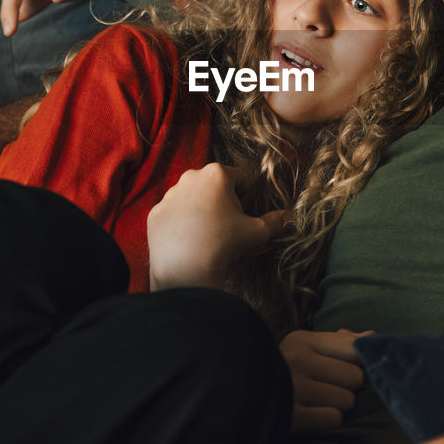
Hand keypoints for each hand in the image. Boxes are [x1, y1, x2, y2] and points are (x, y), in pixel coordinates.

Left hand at [147, 163, 284, 290]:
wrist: (186, 269)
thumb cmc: (224, 244)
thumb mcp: (257, 232)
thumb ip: (275, 221)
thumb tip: (288, 217)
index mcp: (217, 174)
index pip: (239, 178)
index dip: (245, 195)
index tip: (244, 214)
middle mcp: (190, 177)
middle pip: (213, 184)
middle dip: (221, 200)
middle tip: (226, 225)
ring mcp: (169, 194)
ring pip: (191, 197)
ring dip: (200, 209)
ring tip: (206, 234)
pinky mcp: (154, 212)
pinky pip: (172, 213)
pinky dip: (180, 222)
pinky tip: (188, 240)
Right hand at [280, 328, 370, 432]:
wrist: (242, 398)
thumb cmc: (284, 372)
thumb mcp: (305, 349)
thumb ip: (340, 343)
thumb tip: (371, 337)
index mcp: (302, 340)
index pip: (354, 347)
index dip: (359, 362)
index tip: (347, 368)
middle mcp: (297, 359)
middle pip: (355, 377)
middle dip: (346, 387)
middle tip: (325, 388)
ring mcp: (292, 387)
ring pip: (347, 400)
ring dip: (338, 406)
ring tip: (316, 402)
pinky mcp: (291, 416)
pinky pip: (333, 419)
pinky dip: (327, 421)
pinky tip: (311, 415)